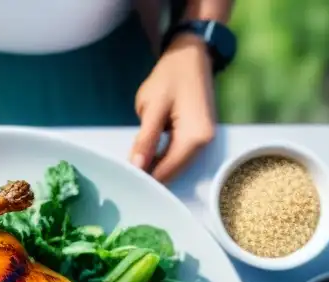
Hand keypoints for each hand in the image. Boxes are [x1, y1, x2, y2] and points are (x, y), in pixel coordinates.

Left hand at [130, 35, 216, 182]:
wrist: (191, 56)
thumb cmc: (170, 76)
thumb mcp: (152, 107)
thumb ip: (145, 139)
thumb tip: (137, 167)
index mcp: (194, 137)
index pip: (166, 171)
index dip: (144, 178)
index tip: (123, 179)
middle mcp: (204, 144)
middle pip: (173, 172)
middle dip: (150, 173)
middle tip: (124, 171)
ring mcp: (205, 142)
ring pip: (175, 166)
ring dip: (156, 166)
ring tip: (134, 161)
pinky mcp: (201, 138)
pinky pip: (179, 156)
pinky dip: (163, 158)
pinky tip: (148, 153)